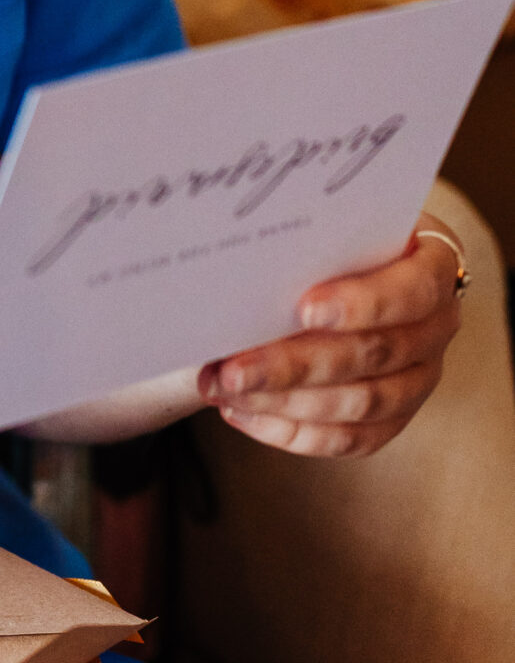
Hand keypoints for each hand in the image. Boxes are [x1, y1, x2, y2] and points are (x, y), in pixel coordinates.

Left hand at [197, 211, 463, 456]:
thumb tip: (244, 267)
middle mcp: (436, 328)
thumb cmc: (340, 233)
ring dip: (284, 402)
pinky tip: (240, 411)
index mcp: (434, 267)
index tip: (303, 310)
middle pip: (373, 356)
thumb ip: (312, 241)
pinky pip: (349, 439)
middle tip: (232, 367)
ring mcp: (419, 379)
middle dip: (295, 365)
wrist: (360, 260)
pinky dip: (290, 431)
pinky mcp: (394, 418)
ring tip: (225, 389)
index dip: (362, 304)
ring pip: (359, 405)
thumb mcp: (336, 223)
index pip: (410, 292)